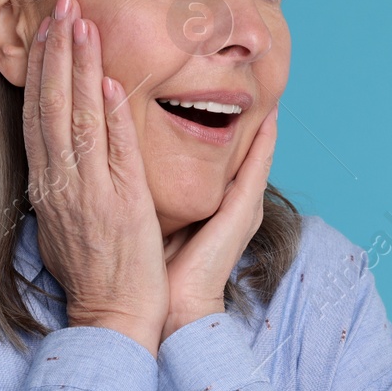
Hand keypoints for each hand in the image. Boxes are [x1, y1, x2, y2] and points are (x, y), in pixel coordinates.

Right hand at [22, 0, 167, 356]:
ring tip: (78, 22)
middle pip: (49, 107)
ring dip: (76, 67)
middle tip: (58, 5)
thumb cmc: (98, 273)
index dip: (39, 71)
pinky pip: (112, 151)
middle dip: (53, 53)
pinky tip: (107, 79)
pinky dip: (107, 113)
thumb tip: (61, 156)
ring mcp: (89, 193)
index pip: (37, 117)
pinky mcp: (121, 205)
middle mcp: (61, 185)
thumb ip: (67, 184)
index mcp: (49, 187)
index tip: (44, 31)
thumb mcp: (71, 222)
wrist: (114, 318)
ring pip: (76, 119)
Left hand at [159, 103, 278, 344]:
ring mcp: (241, 207)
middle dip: (239, 110)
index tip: (206, 84)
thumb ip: (147, 191)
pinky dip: (265, 144)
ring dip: (263, 121)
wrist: (169, 312)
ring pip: (256, 152)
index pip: (215, 150)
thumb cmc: (152, 271)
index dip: (212, 116)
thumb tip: (120, 163)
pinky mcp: (243, 215)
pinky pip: (257, 170)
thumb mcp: (148, 217)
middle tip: (244, 79)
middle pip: (238, 147)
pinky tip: (271, 118)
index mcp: (209, 201)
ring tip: (268, 88)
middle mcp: (230, 201)